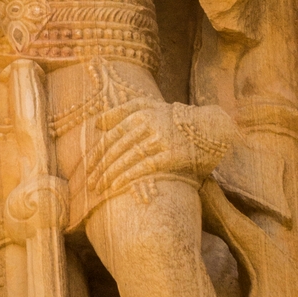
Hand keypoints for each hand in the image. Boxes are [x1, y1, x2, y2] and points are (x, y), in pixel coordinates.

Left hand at [85, 99, 240, 198]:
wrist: (212, 126)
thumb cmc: (176, 118)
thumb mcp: (150, 106)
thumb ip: (123, 111)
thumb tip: (97, 124)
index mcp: (140, 113)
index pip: (110, 136)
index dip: (96, 153)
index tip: (85, 168)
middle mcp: (148, 124)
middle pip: (115, 148)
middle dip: (99, 168)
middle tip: (87, 183)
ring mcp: (160, 139)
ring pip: (126, 158)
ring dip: (108, 176)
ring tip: (97, 189)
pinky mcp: (172, 155)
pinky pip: (143, 168)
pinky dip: (126, 178)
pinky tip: (114, 188)